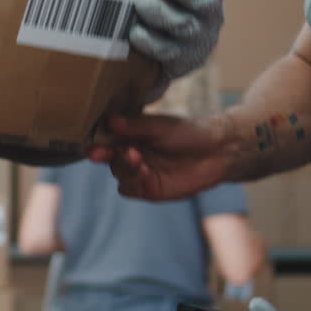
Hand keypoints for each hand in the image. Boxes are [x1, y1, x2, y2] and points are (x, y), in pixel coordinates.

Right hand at [88, 112, 226, 199]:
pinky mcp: (150, 189)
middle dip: (112, 157)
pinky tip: (146, 173)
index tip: (95, 148)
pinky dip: (134, 182)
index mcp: (130, 137)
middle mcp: (131, 155)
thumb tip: (110, 120)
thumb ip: (135, 126)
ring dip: (125, 169)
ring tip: (140, 161)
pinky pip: (131, 189)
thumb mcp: (160, 126)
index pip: (106, 141)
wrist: (214, 152)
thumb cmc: (187, 133)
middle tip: (126, 151)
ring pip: (119, 176)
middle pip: (109, 160)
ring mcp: (140, 174)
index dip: (98, 145)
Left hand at [129, 0, 244, 98]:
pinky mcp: (182, 62)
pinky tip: (135, 33)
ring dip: (159, 13)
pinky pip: (165, 51)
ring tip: (141, 4)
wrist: (161, 64)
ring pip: (181, 25)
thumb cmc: (168, 9)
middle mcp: (209, 12)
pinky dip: (149, 41)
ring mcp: (198, 38)